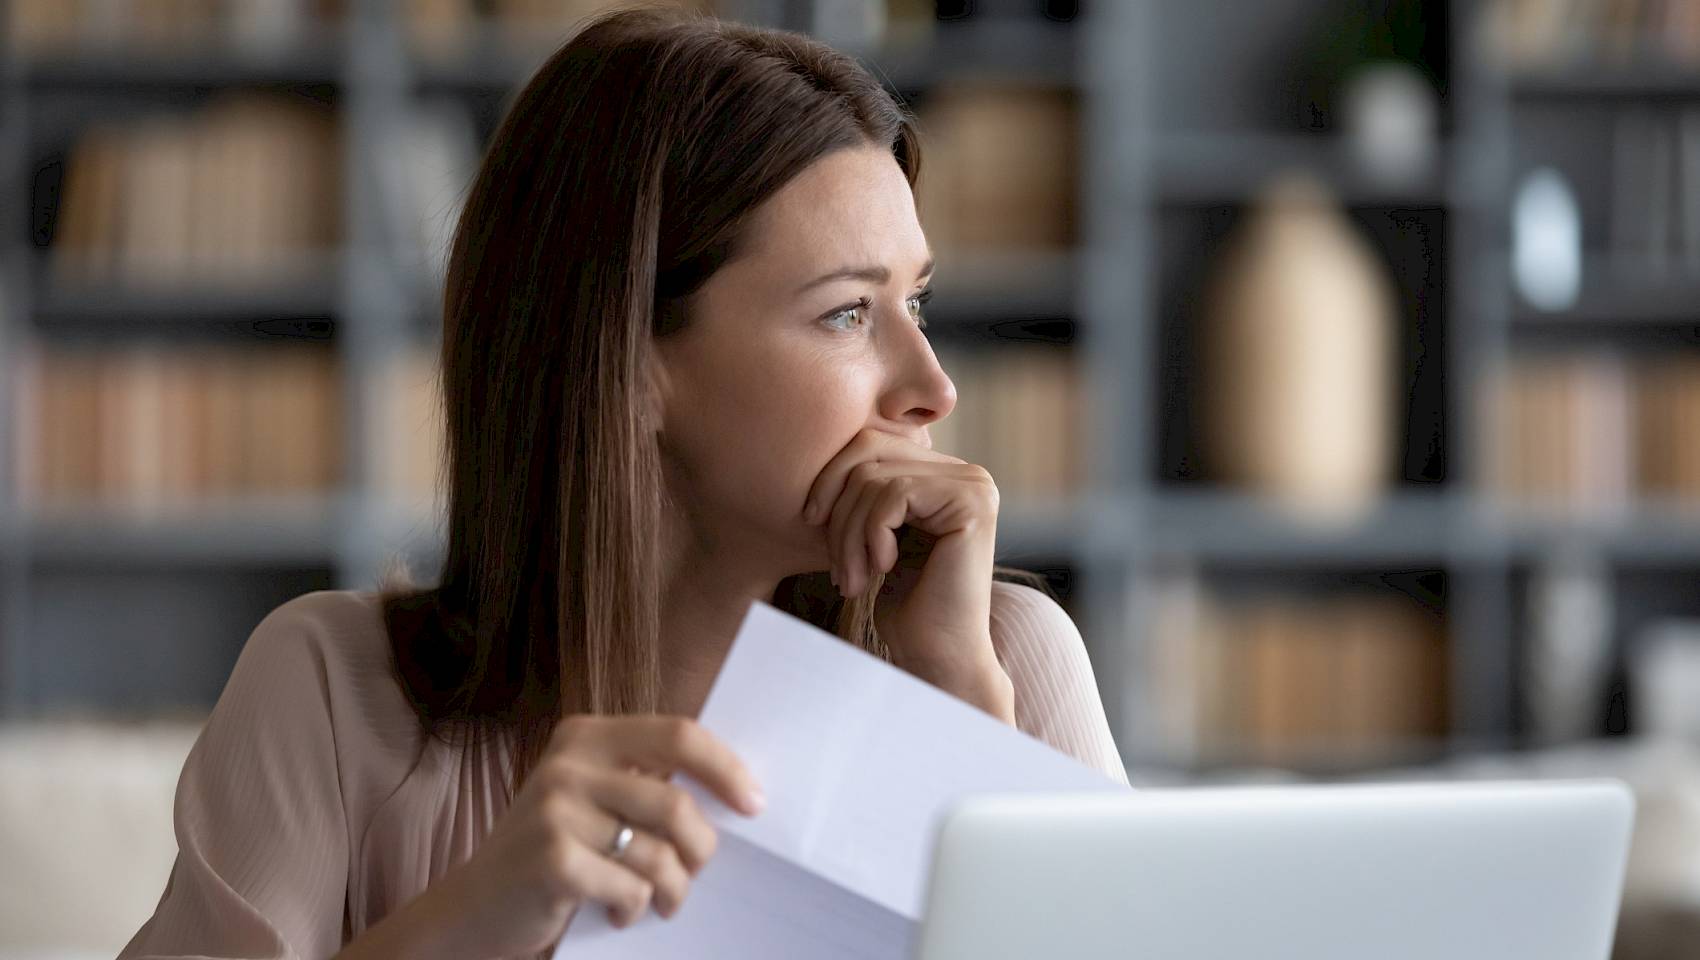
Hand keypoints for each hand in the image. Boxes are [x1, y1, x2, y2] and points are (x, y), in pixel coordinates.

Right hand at [414, 715, 764, 958]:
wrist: (471, 908)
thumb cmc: (550, 853)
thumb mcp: (591, 799)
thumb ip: (645, 784)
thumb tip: (735, 793)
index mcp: (585, 736)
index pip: (678, 735)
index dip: (725, 768)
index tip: (754, 803)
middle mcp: (568, 764)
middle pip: (676, 802)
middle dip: (701, 848)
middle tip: (696, 872)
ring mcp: (556, 810)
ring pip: (659, 853)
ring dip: (672, 889)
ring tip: (660, 900)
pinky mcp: (551, 860)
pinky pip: (631, 888)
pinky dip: (636, 909)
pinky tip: (619, 912)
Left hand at [801, 427, 1002, 688]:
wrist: (938, 657)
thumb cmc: (904, 607)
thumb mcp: (875, 536)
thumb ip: (865, 491)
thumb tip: (822, 449)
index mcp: (943, 474)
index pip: (869, 443)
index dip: (829, 479)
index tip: (811, 525)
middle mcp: (966, 471)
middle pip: (869, 451)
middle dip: (837, 508)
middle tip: (835, 563)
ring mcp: (974, 484)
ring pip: (875, 477)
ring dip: (849, 534)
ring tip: (852, 579)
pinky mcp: (972, 502)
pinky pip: (894, 495)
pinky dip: (872, 535)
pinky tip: (882, 570)